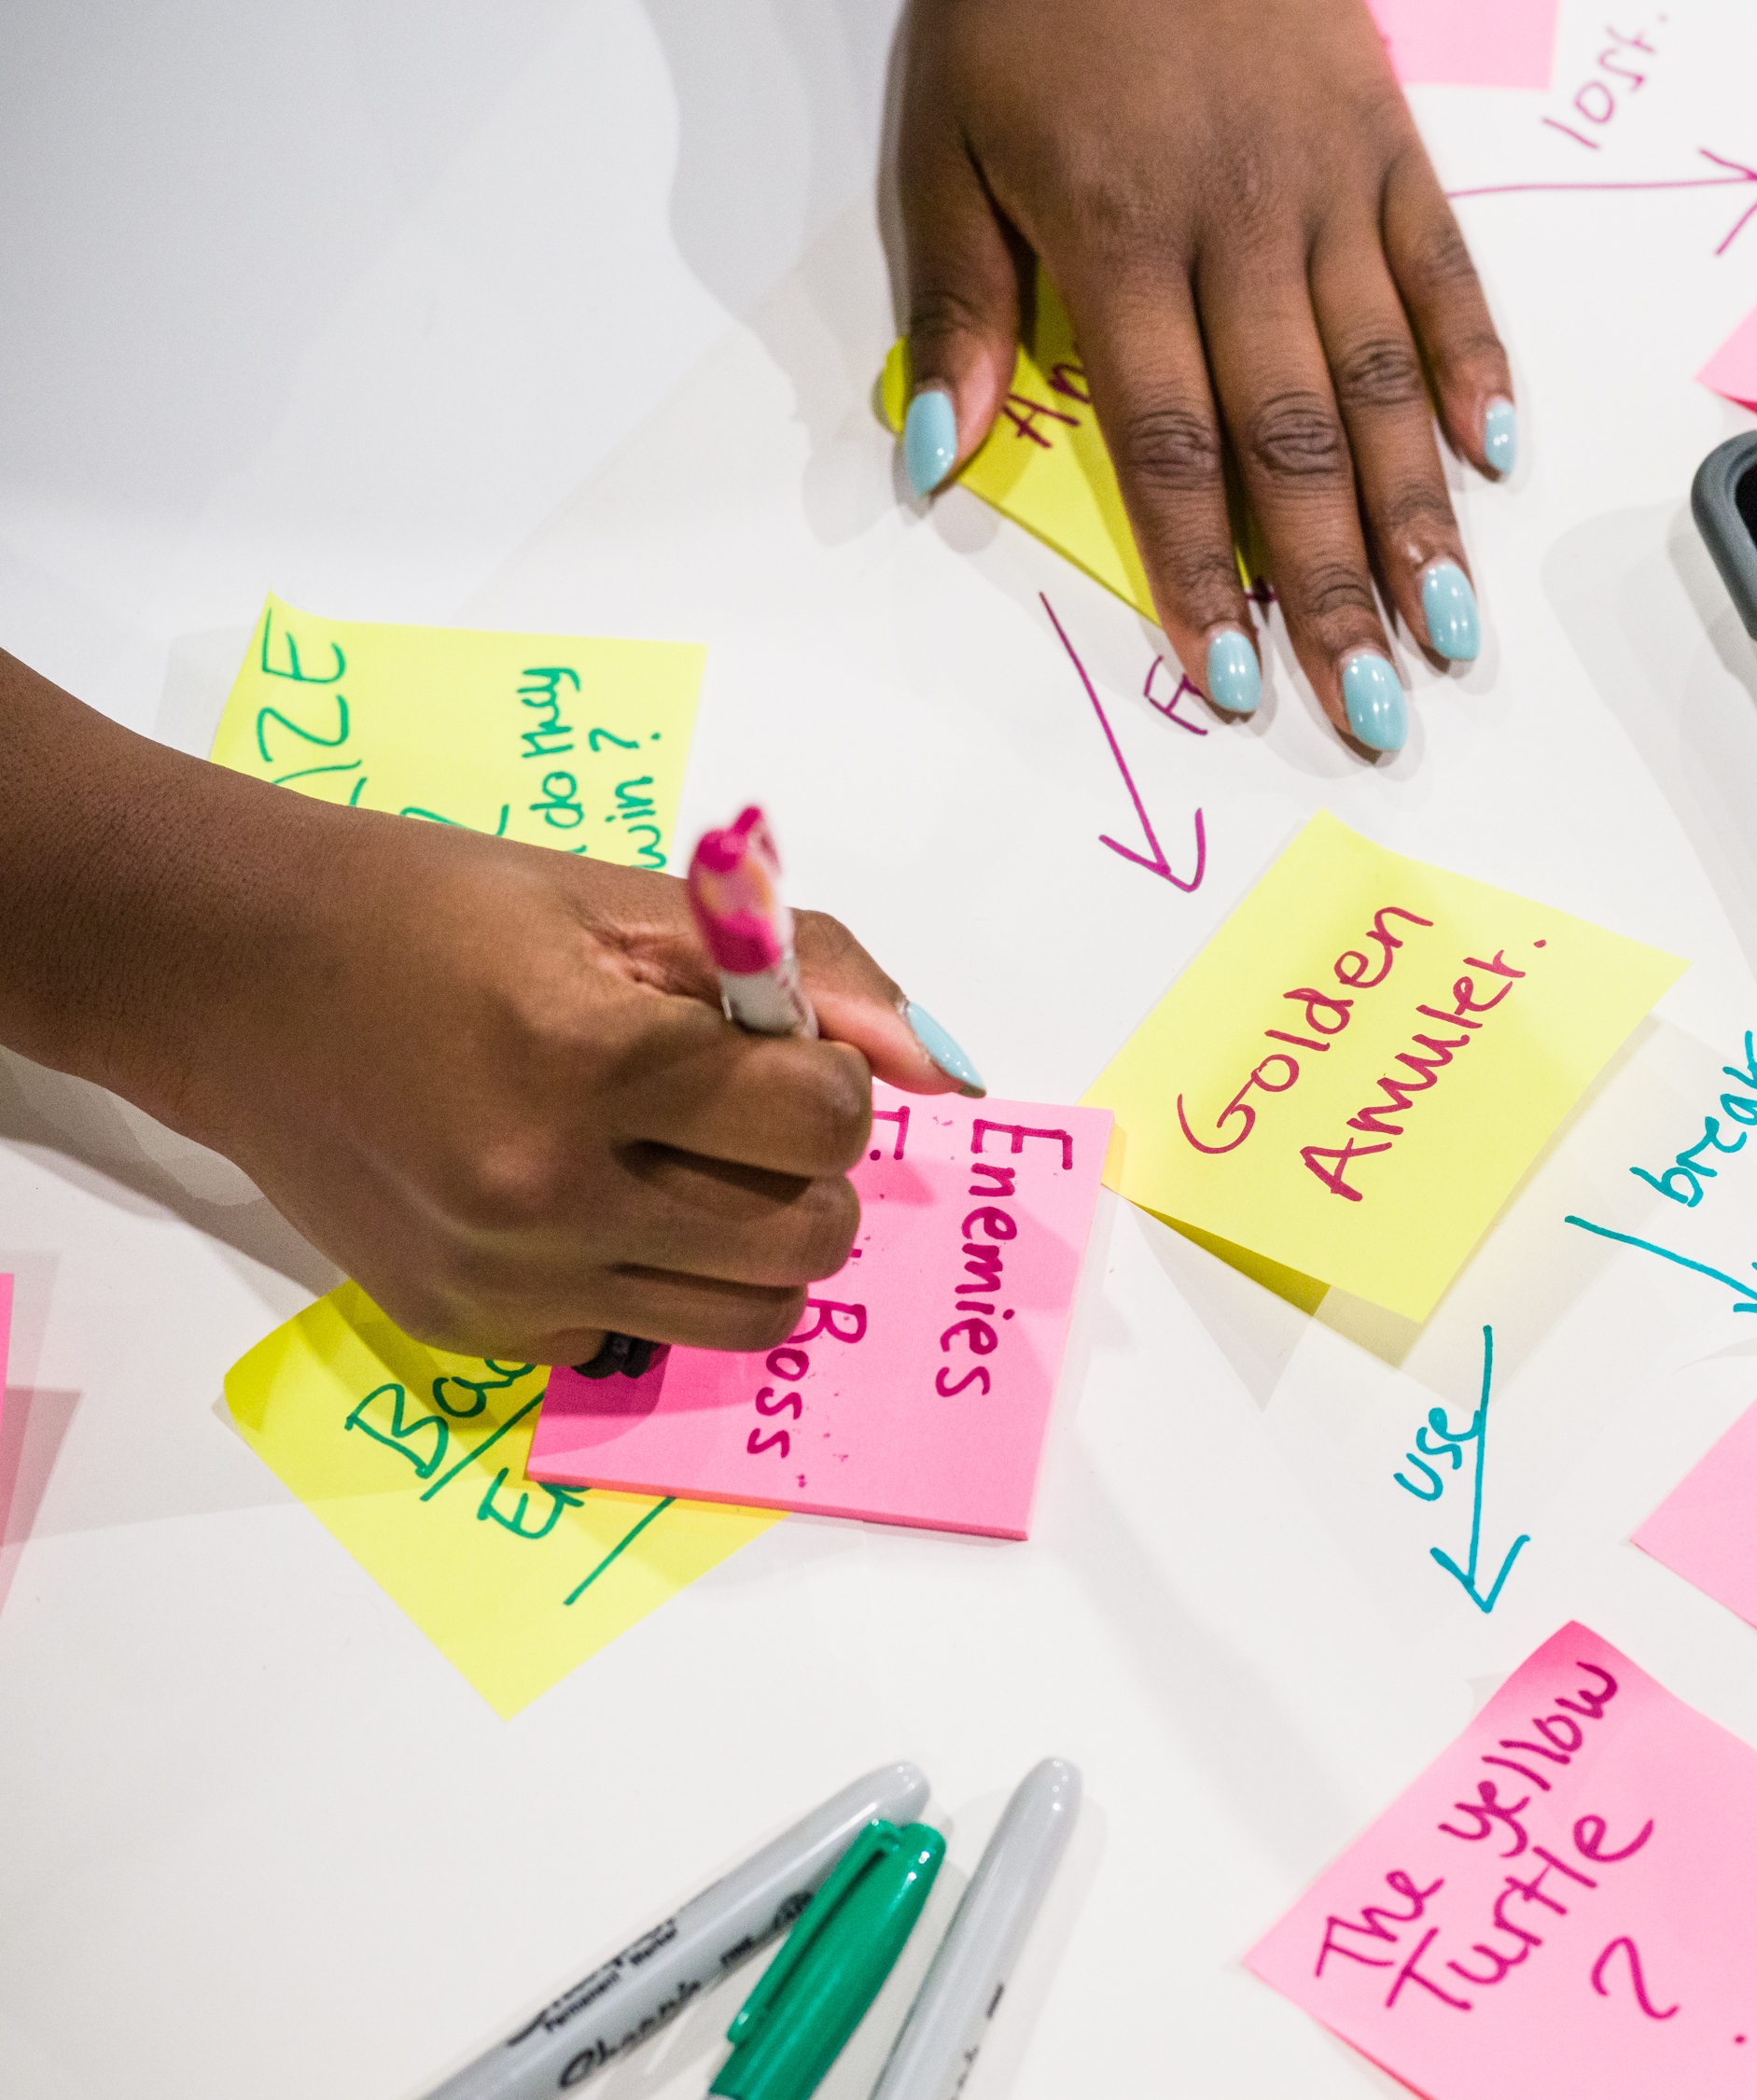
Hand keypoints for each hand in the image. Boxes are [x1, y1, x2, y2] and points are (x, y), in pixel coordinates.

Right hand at [0, 652, 976, 1363]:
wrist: (235, 977)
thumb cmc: (439, 916)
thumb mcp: (631, 903)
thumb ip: (810, 974)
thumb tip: (942, 1071)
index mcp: (588, 1060)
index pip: (824, 1121)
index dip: (824, 1077)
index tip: (770, 1047)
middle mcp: (544, 1194)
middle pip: (808, 1239)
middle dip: (807, 1171)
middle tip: (740, 1114)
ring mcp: (504, 1280)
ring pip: (749, 1315)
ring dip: (753, 1241)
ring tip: (684, 1163)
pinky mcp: (471, 1334)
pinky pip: (643, 1335)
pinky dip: (654, 1276)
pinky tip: (590, 1200)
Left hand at [890, 0, 1513, 757]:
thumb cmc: (1022, 0)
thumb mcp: (942, 144)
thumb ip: (953, 305)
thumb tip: (931, 461)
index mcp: (1119, 236)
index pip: (1173, 445)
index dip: (1206, 572)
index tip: (1236, 677)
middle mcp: (1242, 224)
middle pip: (1297, 439)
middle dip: (1336, 588)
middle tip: (1374, 708)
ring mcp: (1330, 183)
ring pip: (1385, 376)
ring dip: (1420, 517)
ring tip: (1450, 630)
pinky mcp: (1390, 140)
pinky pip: (1445, 268)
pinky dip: (1475, 363)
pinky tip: (1492, 459)